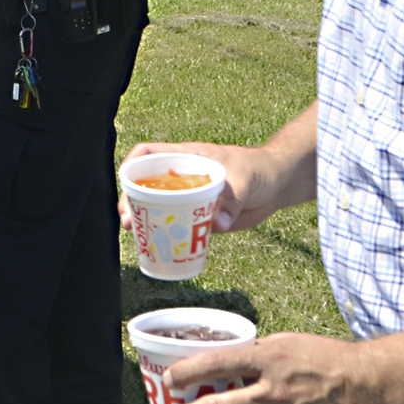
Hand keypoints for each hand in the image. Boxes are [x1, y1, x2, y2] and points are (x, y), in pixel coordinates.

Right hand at [118, 139, 286, 236]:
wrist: (278, 185)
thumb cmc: (260, 170)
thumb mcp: (244, 180)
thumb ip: (230, 201)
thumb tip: (217, 225)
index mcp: (187, 158)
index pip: (148, 155)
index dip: (131, 166)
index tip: (125, 184)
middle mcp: (182, 177)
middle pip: (146, 185)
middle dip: (131, 201)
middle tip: (129, 220)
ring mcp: (189, 197)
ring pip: (158, 207)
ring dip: (145, 221)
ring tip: (137, 236)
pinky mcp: (199, 216)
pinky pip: (177, 225)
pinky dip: (167, 236)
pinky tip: (161, 248)